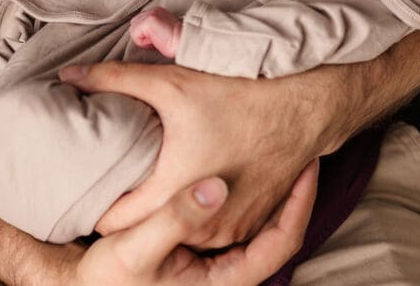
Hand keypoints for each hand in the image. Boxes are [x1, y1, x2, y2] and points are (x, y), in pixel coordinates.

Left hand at [59, 62, 328, 248]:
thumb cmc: (241, 94)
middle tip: (116, 178)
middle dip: (129, 207)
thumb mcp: (172, 83)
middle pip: (146, 227)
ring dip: (164, 213)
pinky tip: (189, 183)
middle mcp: (205, 223)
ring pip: (180, 232)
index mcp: (175, 192)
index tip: (89, 184)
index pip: (112, 221)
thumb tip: (68, 77)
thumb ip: (114, 80)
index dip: (96, 203)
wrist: (307, 105)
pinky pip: (211, 229)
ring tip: (152, 180)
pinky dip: (196, 213)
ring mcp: (231, 228)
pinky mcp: (251, 224)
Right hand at [72, 164, 317, 285]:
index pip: (284, 240)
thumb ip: (175, 218)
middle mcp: (226, 272)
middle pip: (277, 229)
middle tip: (301, 147)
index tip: (309, 166)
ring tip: (277, 147)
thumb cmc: (110, 278)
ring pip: (256, 221)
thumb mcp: (136, 249)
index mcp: (226, 279)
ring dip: (269, 187)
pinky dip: (241, 189)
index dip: (301, 203)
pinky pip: (233, 217)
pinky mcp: (199, 247)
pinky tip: (236, 161)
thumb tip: (218, 188)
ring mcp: (214, 260)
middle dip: (291, 190)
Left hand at [130, 7, 182, 57]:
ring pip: (133, 30)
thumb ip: (151, 29)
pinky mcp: (148, 20)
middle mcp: (153, 10)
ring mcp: (150, 14)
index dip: (146, 35)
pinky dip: (144, 42)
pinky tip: (156, 42)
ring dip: (143, 40)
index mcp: (157, 11)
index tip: (159, 39)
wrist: (185, 43)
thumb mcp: (162, 32)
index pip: (139, 23)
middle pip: (134, 25)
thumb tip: (142, 35)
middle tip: (158, 41)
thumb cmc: (176, 43)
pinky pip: (135, 35)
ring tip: (158, 41)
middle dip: (142, 36)